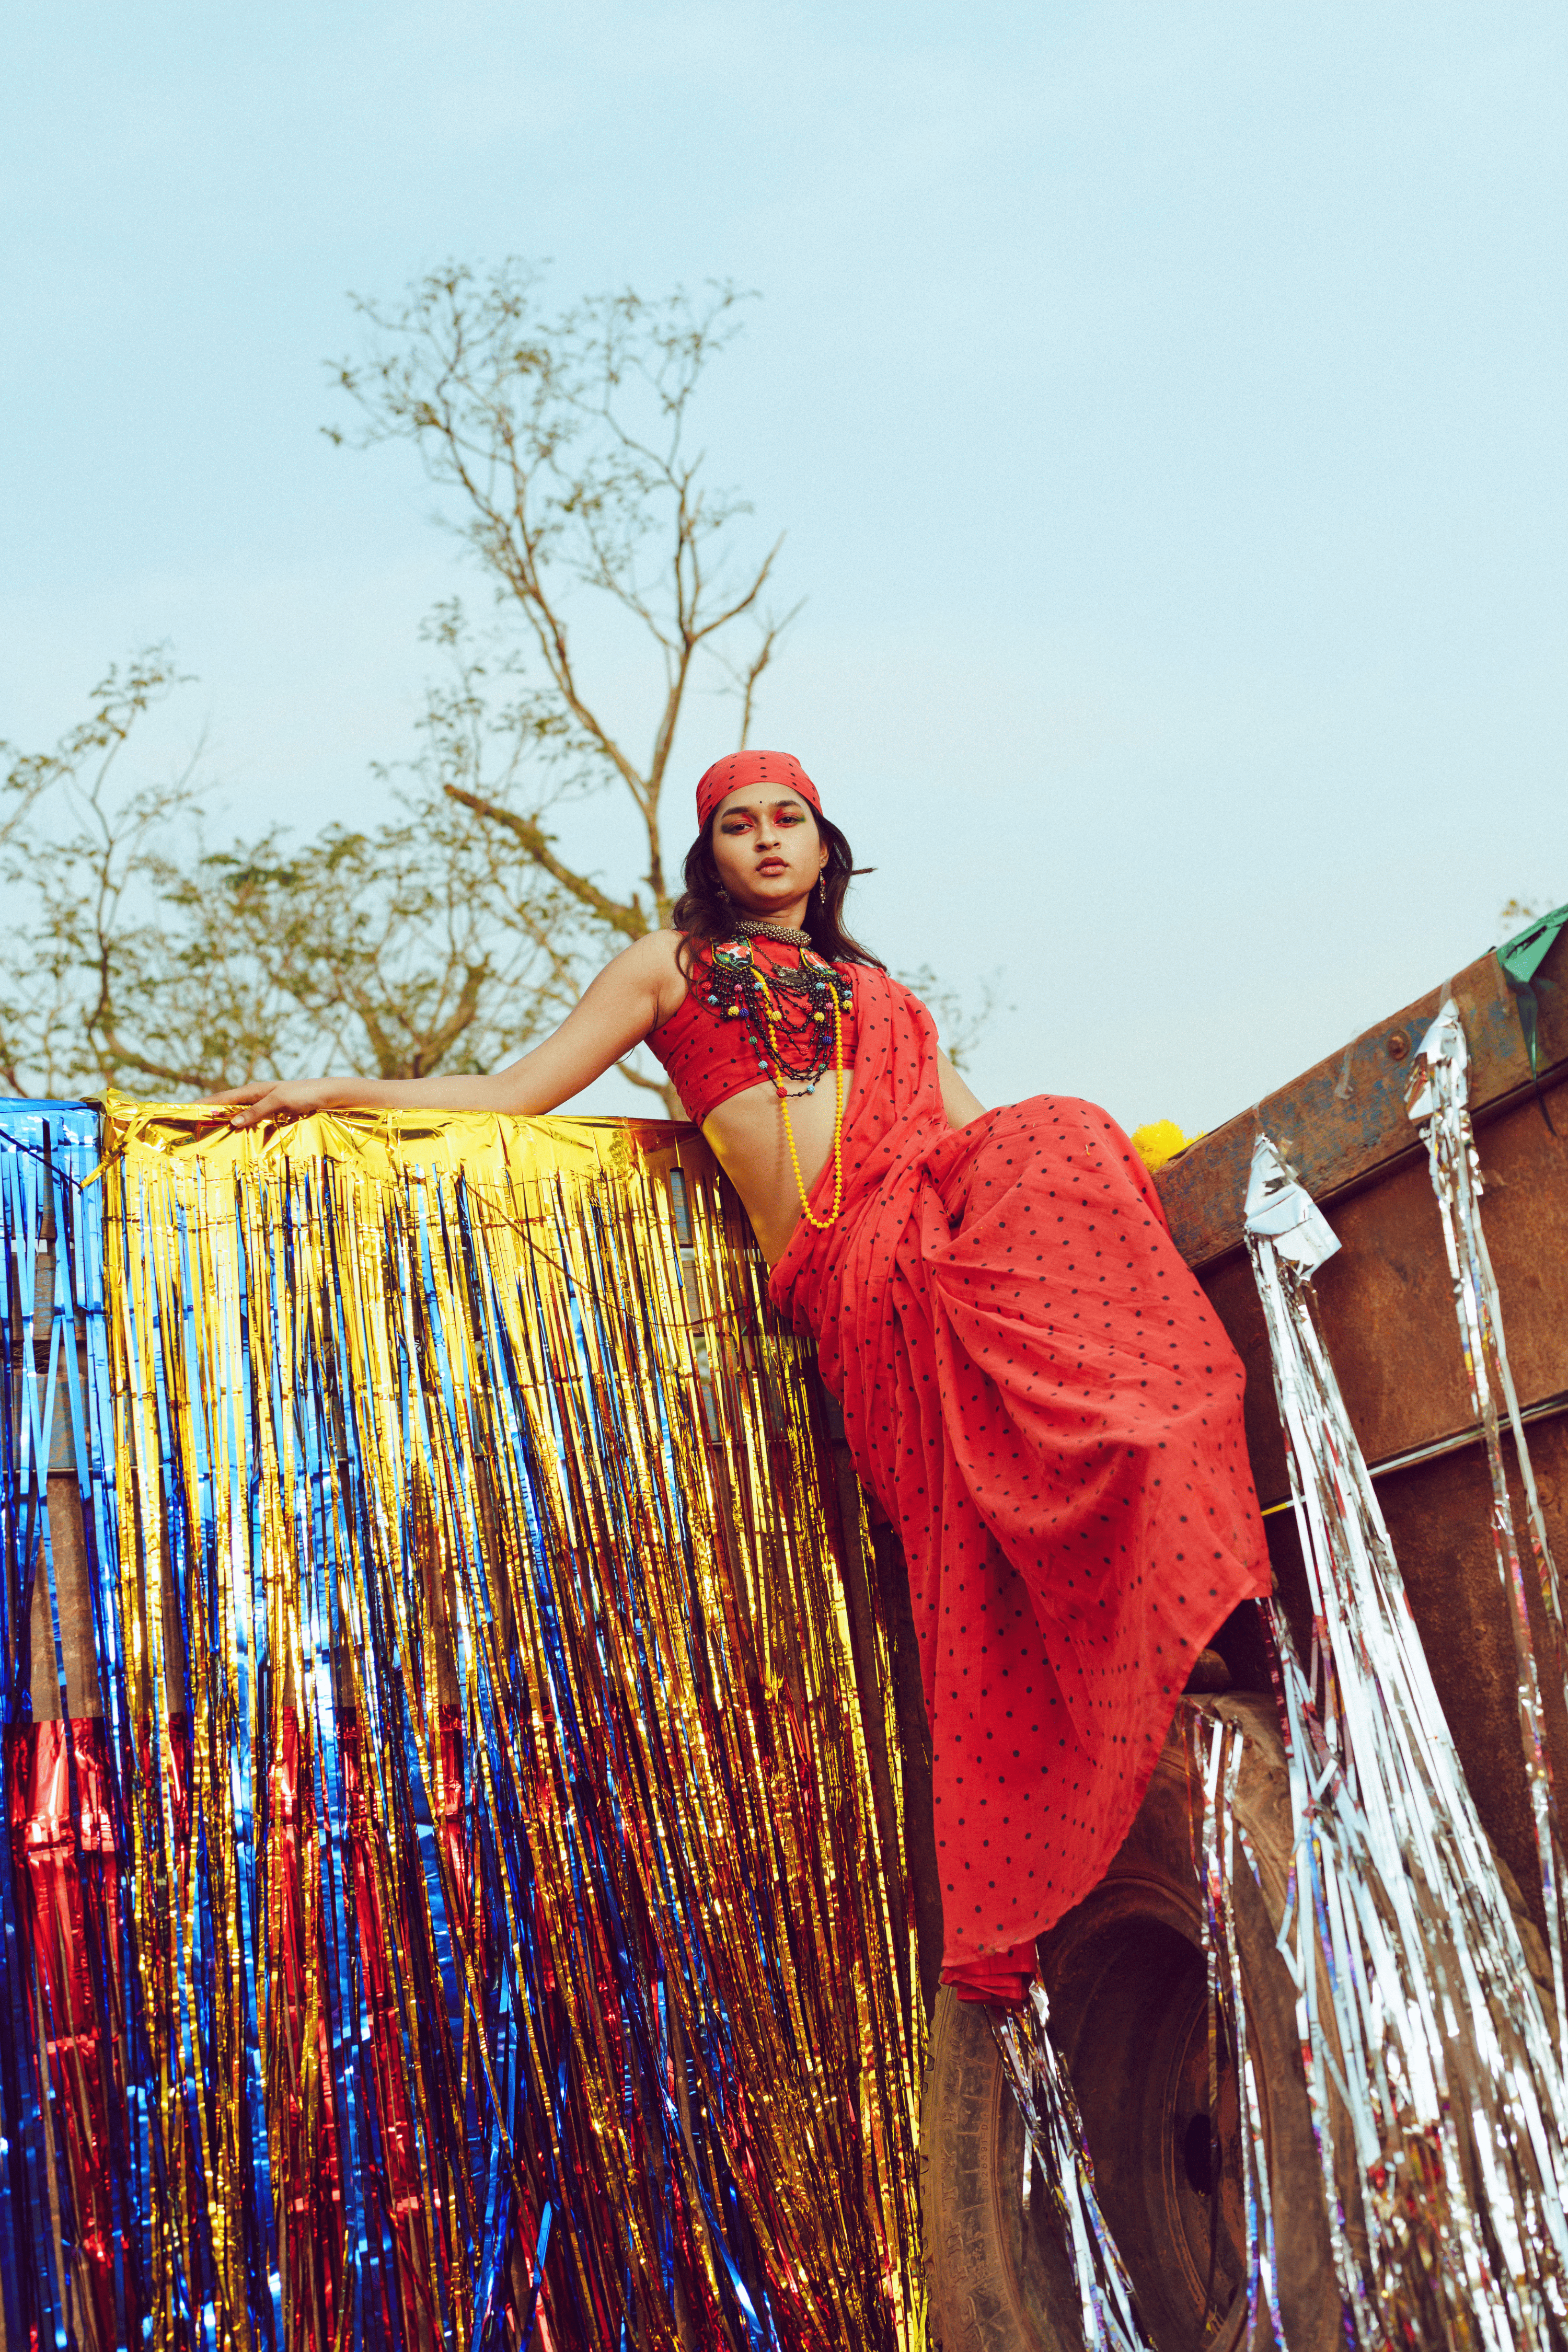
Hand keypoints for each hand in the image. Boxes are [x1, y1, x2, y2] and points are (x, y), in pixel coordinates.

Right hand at [199, 1079, 349, 1129]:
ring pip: (235, 1113)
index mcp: (252, 1090)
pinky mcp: (271, 1112)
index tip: (184, 1111)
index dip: (202, 1104)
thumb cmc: (303, 1095)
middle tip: (189, 1126)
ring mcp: (261, 1104)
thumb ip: (256, 1111)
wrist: (325, 1094)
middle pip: (224, 1105)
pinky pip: (248, 1119)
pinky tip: (234, 1135)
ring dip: (221, 1121)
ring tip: (205, 1132)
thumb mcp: (279, 1102)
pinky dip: (237, 1125)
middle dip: (206, 1113)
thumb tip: (231, 1122)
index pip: (220, 1098)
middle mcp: (254, 1096)